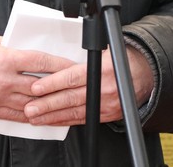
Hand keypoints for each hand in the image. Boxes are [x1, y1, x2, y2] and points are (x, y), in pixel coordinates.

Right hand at [0, 34, 79, 120]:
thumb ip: (11, 45)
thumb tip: (31, 46)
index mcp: (5, 59)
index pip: (40, 61)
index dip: (59, 64)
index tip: (72, 65)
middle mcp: (4, 80)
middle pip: (40, 85)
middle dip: (59, 86)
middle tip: (74, 85)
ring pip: (31, 104)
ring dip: (49, 104)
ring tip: (63, 102)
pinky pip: (17, 116)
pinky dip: (32, 116)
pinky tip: (43, 114)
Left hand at [22, 45, 154, 125]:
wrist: (144, 74)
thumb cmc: (119, 60)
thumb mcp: (103, 51)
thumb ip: (81, 58)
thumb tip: (53, 62)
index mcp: (102, 69)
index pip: (72, 77)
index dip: (52, 84)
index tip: (36, 88)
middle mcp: (104, 88)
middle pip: (70, 98)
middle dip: (47, 104)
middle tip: (29, 108)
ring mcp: (106, 104)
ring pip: (74, 112)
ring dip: (52, 116)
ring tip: (34, 117)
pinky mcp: (106, 115)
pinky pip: (81, 119)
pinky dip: (64, 121)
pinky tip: (51, 121)